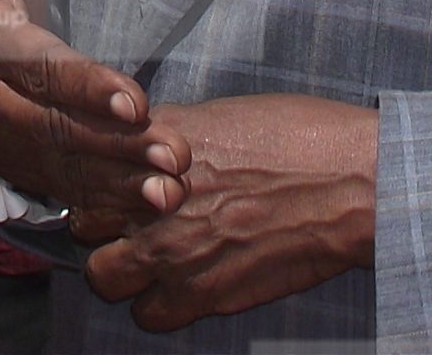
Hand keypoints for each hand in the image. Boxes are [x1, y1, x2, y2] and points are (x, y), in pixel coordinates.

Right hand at [0, 0, 188, 227]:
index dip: (83, 85)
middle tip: (174, 153)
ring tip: (172, 187)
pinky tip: (153, 207)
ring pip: (62, 168)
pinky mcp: (16, 171)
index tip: (133, 101)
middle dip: (115, 145)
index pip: (35, 66)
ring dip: (119, 181)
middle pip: (54, 127)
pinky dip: (108, 203)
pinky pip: (63, 193)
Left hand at [76, 94, 376, 329]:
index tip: (115, 187)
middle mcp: (151, 199)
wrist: (348, 184)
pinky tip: (182, 286)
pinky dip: (159, 306)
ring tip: (149, 261)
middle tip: (128, 225)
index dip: (99, 181)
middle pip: (83, 224)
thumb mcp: (220, 116)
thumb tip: (144, 144)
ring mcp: (173, 250)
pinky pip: (148, 316)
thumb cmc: (296, 137)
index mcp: (153, 148)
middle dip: (100, 227)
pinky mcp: (202, 293)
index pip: (89, 170)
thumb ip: (169, 136)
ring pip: (103, 277)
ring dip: (121, 270)